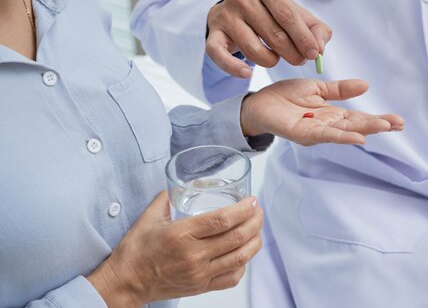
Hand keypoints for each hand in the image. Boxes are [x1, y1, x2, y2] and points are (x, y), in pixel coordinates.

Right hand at [87, 192, 262, 306]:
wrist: (126, 282)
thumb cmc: (136, 251)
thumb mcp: (150, 217)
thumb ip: (168, 197)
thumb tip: (182, 183)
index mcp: (182, 234)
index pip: (222, 220)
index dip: (243, 209)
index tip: (252, 201)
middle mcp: (194, 255)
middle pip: (236, 237)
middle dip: (255, 221)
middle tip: (258, 211)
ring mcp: (200, 274)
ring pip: (240, 258)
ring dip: (255, 241)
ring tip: (257, 229)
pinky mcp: (201, 287)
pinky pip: (232, 277)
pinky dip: (243, 264)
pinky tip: (244, 253)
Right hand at [206, 0, 331, 77]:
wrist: (234, 12)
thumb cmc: (270, 14)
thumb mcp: (295, 14)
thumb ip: (315, 28)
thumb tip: (319, 48)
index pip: (288, 15)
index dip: (303, 38)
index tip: (314, 54)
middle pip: (273, 33)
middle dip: (292, 53)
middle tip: (299, 61)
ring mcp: (225, 15)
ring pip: (253, 48)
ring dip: (270, 61)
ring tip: (276, 59)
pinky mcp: (213, 34)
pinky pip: (221, 55)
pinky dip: (234, 68)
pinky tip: (247, 73)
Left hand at [240, 78, 403, 145]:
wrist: (259, 103)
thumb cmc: (285, 97)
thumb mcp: (317, 88)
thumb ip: (340, 89)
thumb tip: (365, 86)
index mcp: (332, 114)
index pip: (359, 117)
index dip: (378, 118)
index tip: (398, 120)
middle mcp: (327, 125)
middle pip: (356, 126)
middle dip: (378, 125)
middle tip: (398, 124)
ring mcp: (316, 131)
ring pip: (345, 131)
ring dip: (365, 130)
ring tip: (385, 127)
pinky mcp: (303, 133)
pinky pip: (325, 135)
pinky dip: (342, 137)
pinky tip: (357, 138)